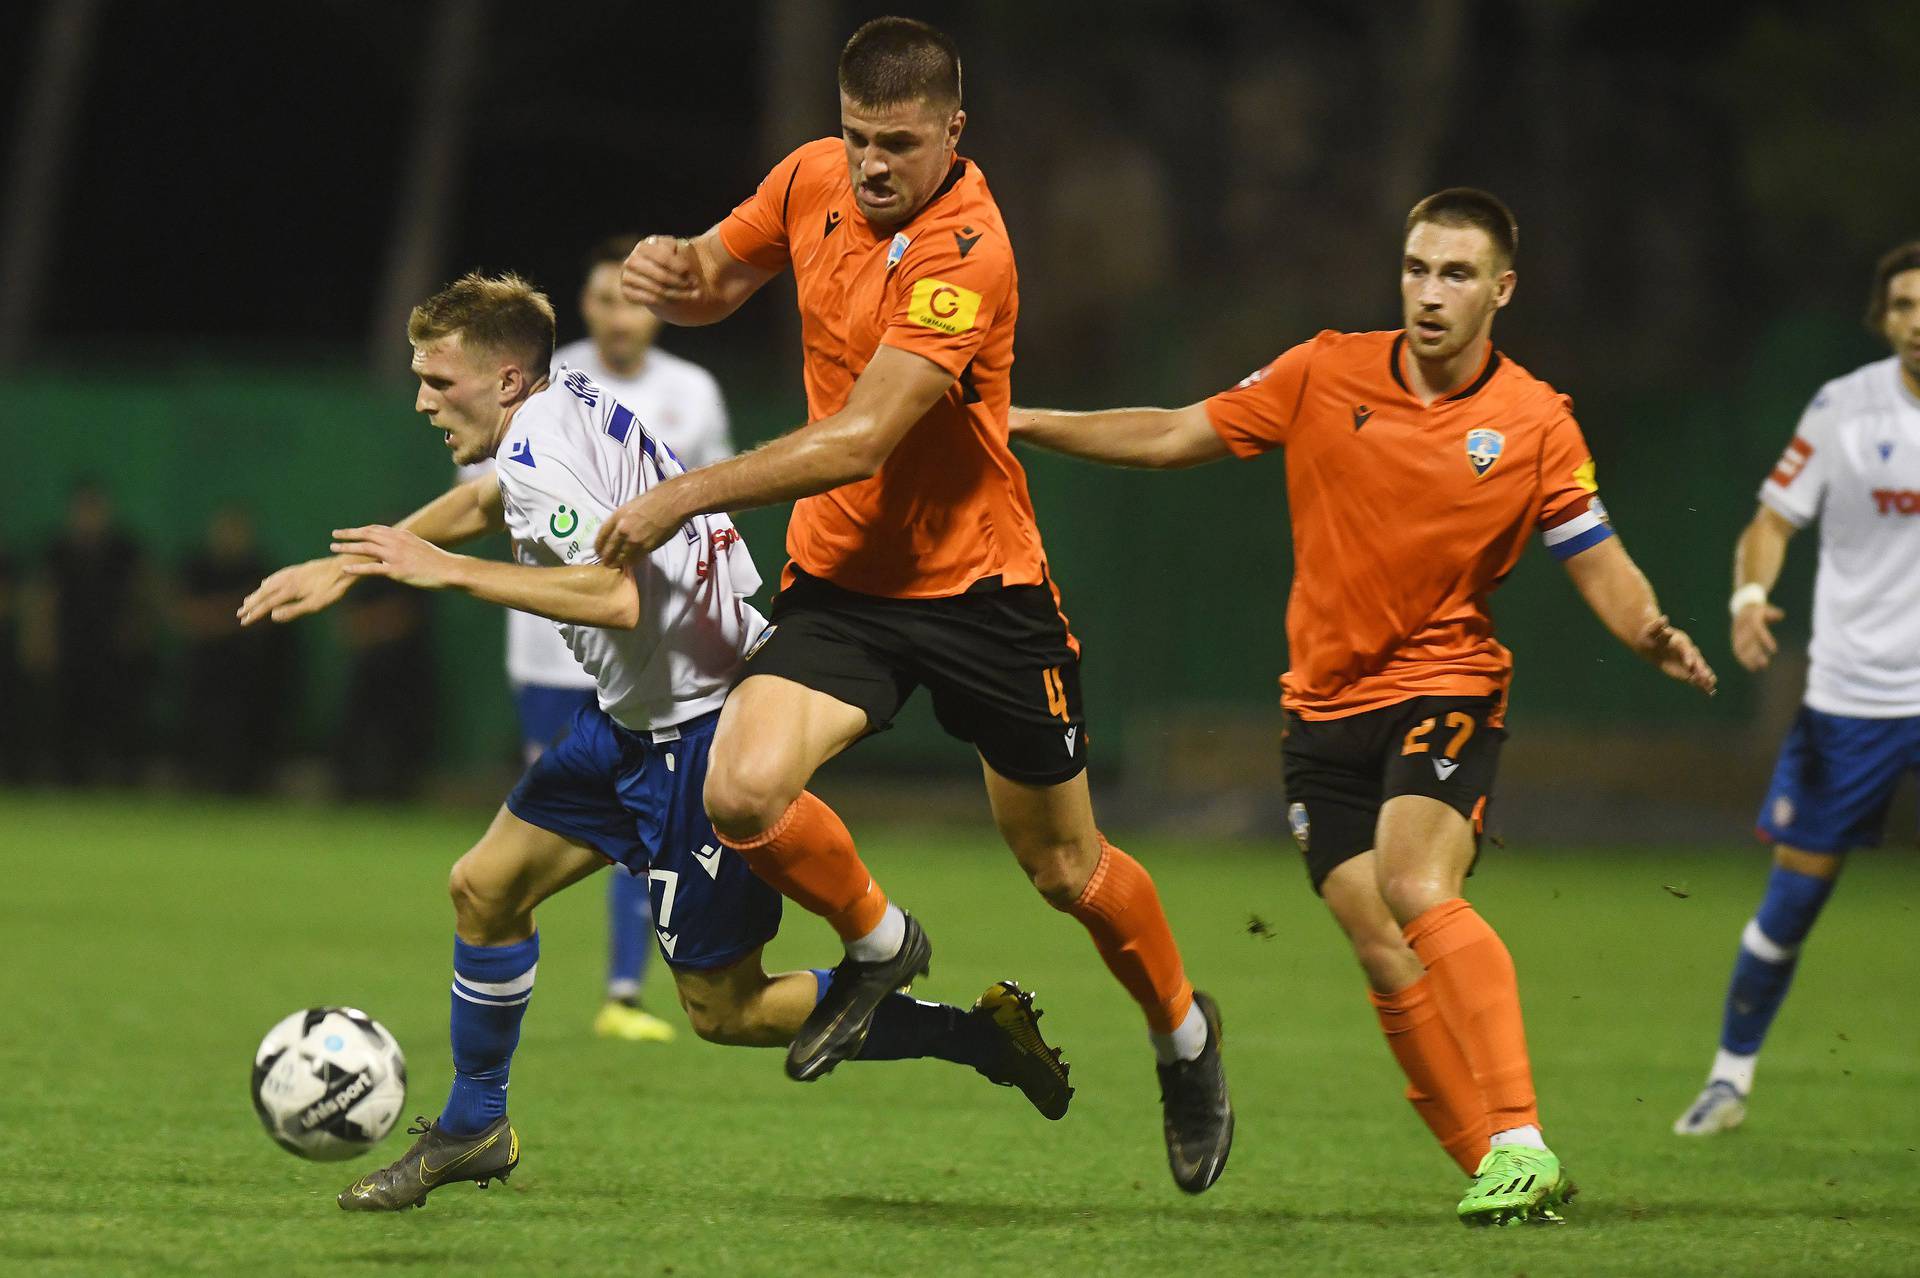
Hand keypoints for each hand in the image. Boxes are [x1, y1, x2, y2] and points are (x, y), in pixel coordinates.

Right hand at [238, 557, 355, 624]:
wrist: (343, 567)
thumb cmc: (332, 588)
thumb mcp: (315, 603)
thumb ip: (293, 610)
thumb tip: (272, 616)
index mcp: (289, 589)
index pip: (267, 604)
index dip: (254, 613)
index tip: (244, 622)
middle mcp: (287, 579)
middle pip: (264, 593)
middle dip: (251, 604)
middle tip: (239, 613)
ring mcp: (291, 573)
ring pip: (269, 584)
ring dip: (257, 593)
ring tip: (248, 600)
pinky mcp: (298, 570)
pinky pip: (276, 576)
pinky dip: (267, 582)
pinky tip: (266, 582)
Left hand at [328, 526, 463, 589]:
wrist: (449, 569)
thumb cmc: (437, 561)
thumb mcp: (421, 546)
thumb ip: (407, 543)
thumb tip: (400, 543)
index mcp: (402, 535)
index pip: (376, 529)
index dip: (361, 529)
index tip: (350, 531)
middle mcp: (396, 541)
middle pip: (367, 534)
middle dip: (349, 533)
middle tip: (335, 534)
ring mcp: (395, 555)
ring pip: (365, 548)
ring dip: (347, 547)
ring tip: (333, 548)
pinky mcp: (396, 570)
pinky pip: (371, 568)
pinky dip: (356, 568)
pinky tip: (344, 568)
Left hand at [593, 489, 680, 566]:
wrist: (674, 502)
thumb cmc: (656, 498)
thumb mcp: (631, 505)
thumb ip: (623, 519)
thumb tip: (619, 531)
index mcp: (617, 516)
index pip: (601, 535)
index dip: (598, 546)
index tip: (598, 551)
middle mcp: (623, 529)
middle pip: (609, 550)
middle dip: (606, 559)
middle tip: (606, 563)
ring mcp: (635, 540)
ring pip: (622, 557)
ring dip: (618, 563)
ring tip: (617, 566)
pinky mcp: (647, 547)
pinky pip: (635, 558)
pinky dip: (632, 562)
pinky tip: (630, 563)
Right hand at [621, 234, 699, 307]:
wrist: (670, 281)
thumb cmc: (679, 263)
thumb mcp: (683, 251)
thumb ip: (683, 248)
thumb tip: (688, 245)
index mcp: (646, 246)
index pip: (662, 257)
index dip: (677, 266)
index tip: (689, 272)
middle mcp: (633, 259)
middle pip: (657, 274)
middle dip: (677, 282)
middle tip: (692, 287)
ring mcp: (627, 275)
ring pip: (652, 287)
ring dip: (673, 293)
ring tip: (688, 296)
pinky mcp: (626, 290)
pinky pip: (641, 297)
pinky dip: (658, 299)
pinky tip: (672, 300)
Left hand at [1634, 615, 1717, 694]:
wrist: (1651, 642)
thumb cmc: (1651, 635)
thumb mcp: (1651, 630)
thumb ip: (1657, 626)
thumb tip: (1663, 618)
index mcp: (1680, 641)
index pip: (1686, 650)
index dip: (1688, 657)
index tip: (1689, 665)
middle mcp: (1687, 651)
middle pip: (1696, 660)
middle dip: (1700, 668)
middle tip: (1706, 677)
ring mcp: (1689, 660)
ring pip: (1698, 669)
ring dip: (1704, 677)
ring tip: (1711, 684)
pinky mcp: (1687, 669)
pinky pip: (1696, 676)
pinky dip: (1702, 684)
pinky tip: (1710, 692)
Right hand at [1731, 600, 1784, 672]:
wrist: (1742, 607)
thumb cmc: (1759, 610)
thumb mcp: (1765, 609)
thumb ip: (1772, 613)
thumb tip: (1780, 615)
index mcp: (1750, 618)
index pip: (1758, 630)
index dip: (1765, 640)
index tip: (1774, 650)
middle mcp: (1741, 627)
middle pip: (1749, 642)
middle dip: (1755, 653)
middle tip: (1765, 664)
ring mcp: (1737, 634)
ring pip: (1741, 648)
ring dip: (1748, 659)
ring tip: (1757, 668)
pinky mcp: (1735, 639)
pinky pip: (1738, 650)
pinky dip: (1743, 659)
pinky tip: (1752, 668)